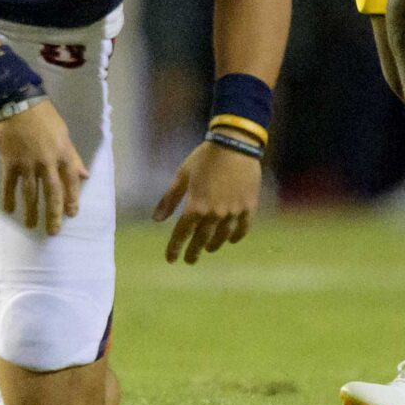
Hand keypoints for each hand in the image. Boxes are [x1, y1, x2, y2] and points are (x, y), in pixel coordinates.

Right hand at [0, 98, 86, 234]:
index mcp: (63, 154)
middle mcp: (47, 163)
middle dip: (53, 215)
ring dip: (31, 211)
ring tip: (30, 225)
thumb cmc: (44, 117)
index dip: (72, 200)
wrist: (18, 103)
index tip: (71, 214)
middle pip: (52, 194)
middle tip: (53, 231)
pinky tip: (9, 210)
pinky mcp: (10, 162)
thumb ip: (73, 157)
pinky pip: (9, 185)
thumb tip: (85, 176)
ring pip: (31, 194)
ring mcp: (27, 164)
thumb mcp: (64, 134)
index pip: (71, 183)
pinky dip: (8, 198)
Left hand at [153, 141, 259, 264]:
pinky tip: (230, 239)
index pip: (182, 233)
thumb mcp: (182, 175)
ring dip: (213, 245)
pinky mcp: (248, 207)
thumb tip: (156, 219)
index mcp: (196, 205)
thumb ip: (169, 199)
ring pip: (222, 237)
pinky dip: (236, 236)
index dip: (174, 248)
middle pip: (201, 239)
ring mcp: (233, 211)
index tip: (171, 259)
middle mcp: (214, 213)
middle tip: (189, 260)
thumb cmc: (204, 157)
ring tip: (208, 248)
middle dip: (193, 251)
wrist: (235, 144)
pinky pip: (242, 228)